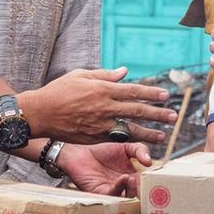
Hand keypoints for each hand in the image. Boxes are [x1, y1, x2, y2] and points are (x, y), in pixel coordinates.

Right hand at [20, 68, 175, 144]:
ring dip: (149, 132)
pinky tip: (141, 142)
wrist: (40, 113)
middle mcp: (104, 107)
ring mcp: (100, 124)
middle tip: (174, 116)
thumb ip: (105, 75)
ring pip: (130, 129)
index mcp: (103, 89)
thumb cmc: (59, 91)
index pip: (133, 91)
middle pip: (137, 110)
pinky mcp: (94, 137)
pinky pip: (116, 139)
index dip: (151, 93)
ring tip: (164, 135)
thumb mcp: (81, 76)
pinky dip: (131, 141)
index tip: (165, 95)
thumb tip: (125, 72)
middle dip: (157, 114)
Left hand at [56, 143, 151, 197]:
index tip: (160, 179)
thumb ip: (140, 150)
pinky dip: (119, 188)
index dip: (153, 182)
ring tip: (136, 179)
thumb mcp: (125, 145)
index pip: (146, 183)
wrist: (78, 149)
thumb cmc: (101, 147)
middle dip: (145, 191)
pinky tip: (124, 178)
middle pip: (139, 194)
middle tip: (150, 184)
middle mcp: (123, 186)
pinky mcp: (100, 192)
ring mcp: (112, 190)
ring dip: (134, 191)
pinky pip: (112, 194)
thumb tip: (150, 162)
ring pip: (127, 198)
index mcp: (131, 175)